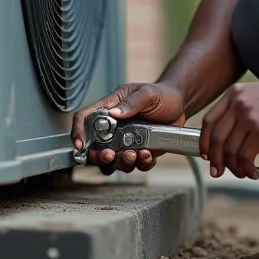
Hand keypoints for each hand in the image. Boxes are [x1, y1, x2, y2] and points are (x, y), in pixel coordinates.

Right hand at [70, 82, 186, 173]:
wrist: (180, 105)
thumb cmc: (161, 94)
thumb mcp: (147, 93)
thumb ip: (131, 102)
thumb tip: (114, 112)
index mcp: (109, 109)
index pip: (85, 119)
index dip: (78, 132)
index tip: (80, 145)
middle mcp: (114, 129)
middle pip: (95, 148)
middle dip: (99, 156)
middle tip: (110, 154)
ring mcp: (126, 142)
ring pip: (114, 161)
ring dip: (122, 162)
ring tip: (134, 154)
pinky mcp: (141, 152)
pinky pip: (137, 165)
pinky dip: (142, 164)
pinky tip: (149, 155)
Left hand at [200, 79, 258, 179]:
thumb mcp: (258, 97)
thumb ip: (241, 112)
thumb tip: (230, 141)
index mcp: (234, 94)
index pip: (208, 121)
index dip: (204, 142)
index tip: (207, 155)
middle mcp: (238, 104)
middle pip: (216, 139)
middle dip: (215, 160)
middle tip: (218, 172)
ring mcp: (249, 118)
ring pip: (230, 151)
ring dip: (234, 167)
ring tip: (243, 173)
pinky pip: (245, 158)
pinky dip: (247, 169)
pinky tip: (253, 172)